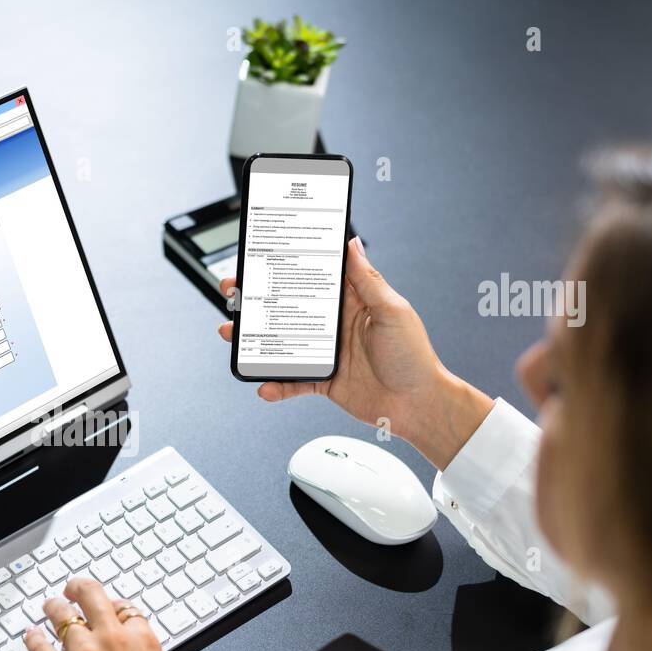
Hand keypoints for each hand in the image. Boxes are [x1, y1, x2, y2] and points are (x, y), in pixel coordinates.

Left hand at [23, 578, 184, 650]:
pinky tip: (32, 636)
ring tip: (50, 607)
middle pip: (90, 595)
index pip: (123, 608)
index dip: (112, 606)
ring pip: (60, 615)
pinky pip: (38, 647)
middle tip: (72, 589)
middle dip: (78, 588)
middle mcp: (111, 640)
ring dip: (54, 608)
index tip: (107, 610)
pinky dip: (33, 638)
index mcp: (142, 640)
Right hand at [220, 236, 493, 469]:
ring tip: (233, 335)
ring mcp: (326, 352)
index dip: (286, 266)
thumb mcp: (393, 311)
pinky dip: (276, 384)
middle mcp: (335, 324)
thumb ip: (368, 280)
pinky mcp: (323, 380)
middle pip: (287, 307)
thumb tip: (352, 244)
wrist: (418, 405)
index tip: (260, 256)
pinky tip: (264, 385)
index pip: (313, 277)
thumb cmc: (414, 357)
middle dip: (257, 299)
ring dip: (254, 339)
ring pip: (281, 342)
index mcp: (352, 302)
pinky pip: (292, 381)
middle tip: (234, 292)